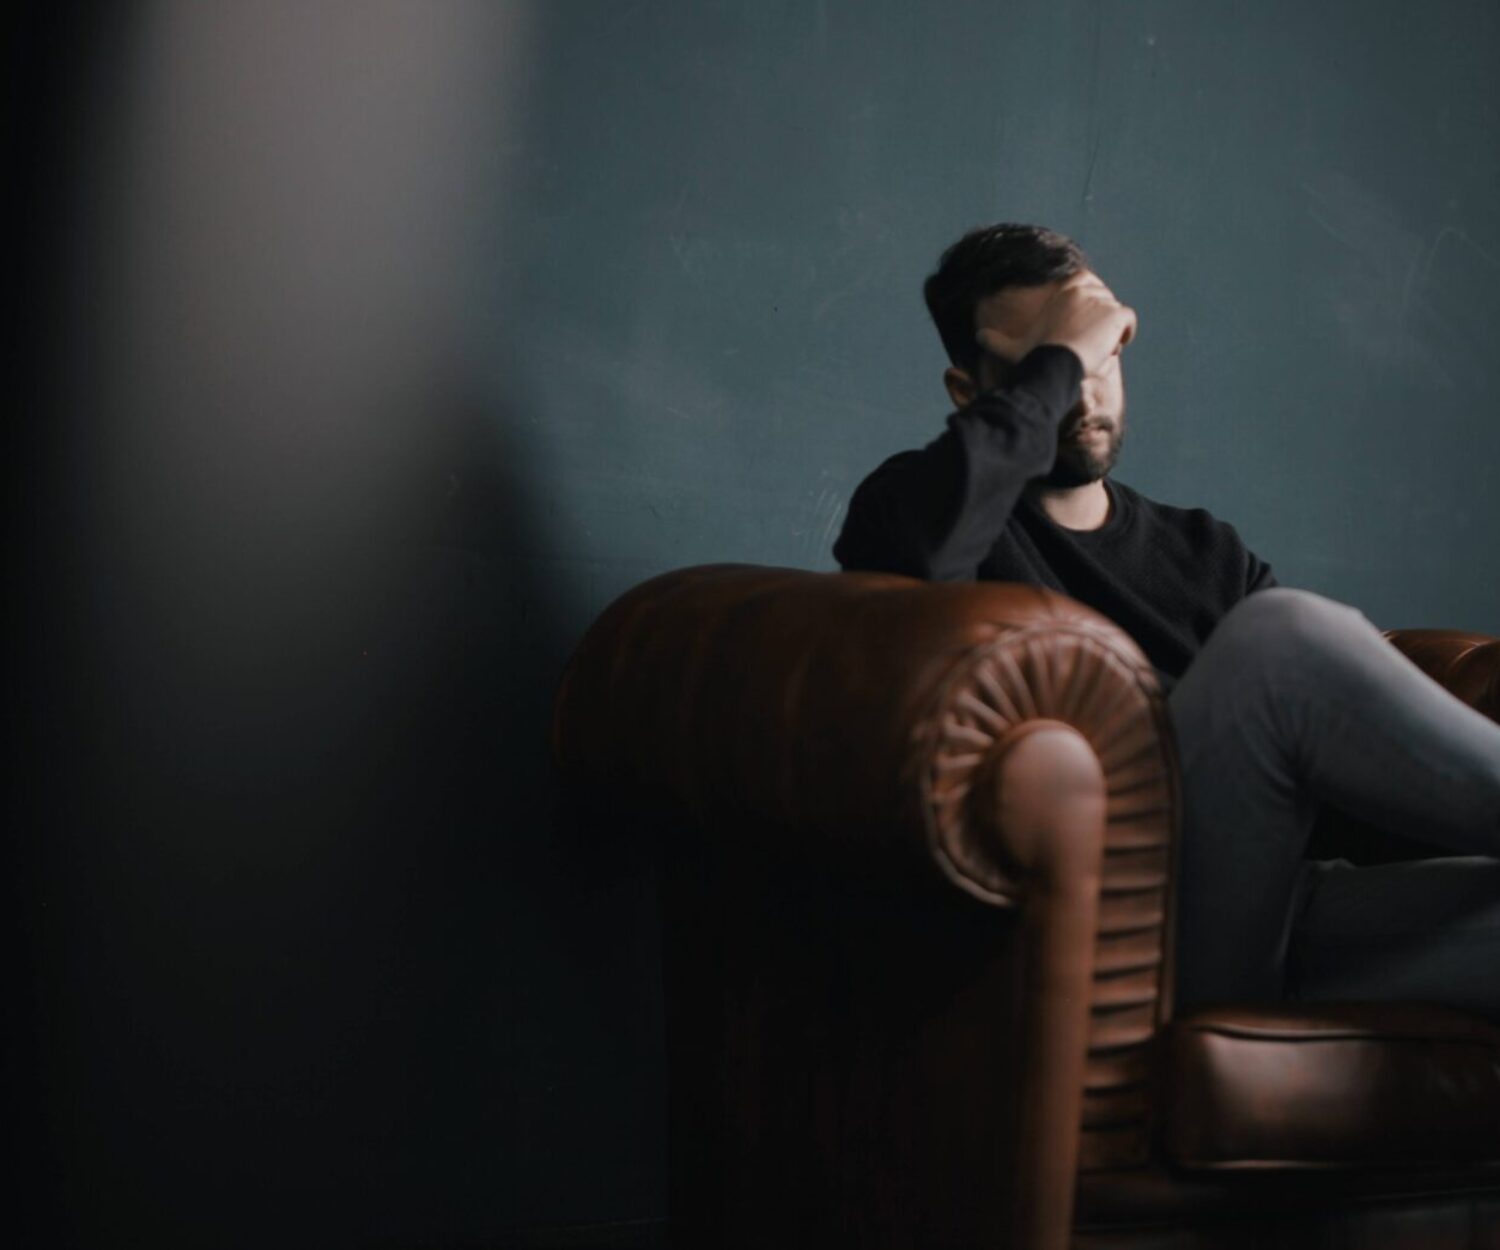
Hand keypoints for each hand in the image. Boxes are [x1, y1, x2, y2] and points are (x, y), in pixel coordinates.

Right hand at [976, 270, 1136, 376]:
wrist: (1055, 363)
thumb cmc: (1034, 356)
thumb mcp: (1013, 347)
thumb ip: (996, 340)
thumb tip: (977, 337)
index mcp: (1064, 291)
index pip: (1086, 285)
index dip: (1087, 306)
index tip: (1083, 327)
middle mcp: (1084, 289)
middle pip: (1103, 301)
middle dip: (1100, 320)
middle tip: (1089, 344)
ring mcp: (1102, 300)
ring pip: (1115, 314)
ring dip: (1110, 332)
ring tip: (1097, 350)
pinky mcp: (1116, 314)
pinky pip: (1128, 322)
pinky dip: (1125, 335)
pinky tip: (1111, 349)